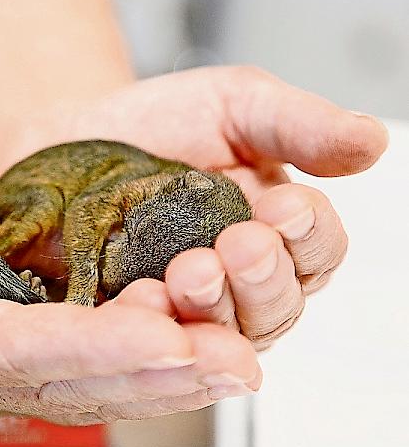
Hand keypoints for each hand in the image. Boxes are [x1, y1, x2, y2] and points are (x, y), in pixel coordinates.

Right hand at [0, 280, 260, 424]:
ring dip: (173, 373)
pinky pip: (106, 358)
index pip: (12, 351)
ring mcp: (12, 362)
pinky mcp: (41, 343)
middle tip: (232, 362)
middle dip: (156, 373)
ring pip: (101, 379)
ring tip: (239, 358)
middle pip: (72, 378)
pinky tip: (210, 342)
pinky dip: (160, 354)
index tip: (163, 339)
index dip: (88, 350)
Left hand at [11, 66, 387, 349]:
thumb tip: (370, 142)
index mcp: (276, 233)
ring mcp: (187, 306)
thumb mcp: (234, 106)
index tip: (285, 206)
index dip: (309, 236)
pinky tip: (142, 301)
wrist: (75, 138)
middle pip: (277, 306)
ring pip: (223, 333)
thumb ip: (298, 125)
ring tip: (191, 271)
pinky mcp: (134, 320)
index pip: (317, 252)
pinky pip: (154, 340)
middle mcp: (240, 281)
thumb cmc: (161, 124)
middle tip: (238, 245)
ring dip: (215, 307)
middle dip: (261, 278)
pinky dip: (155, 326)